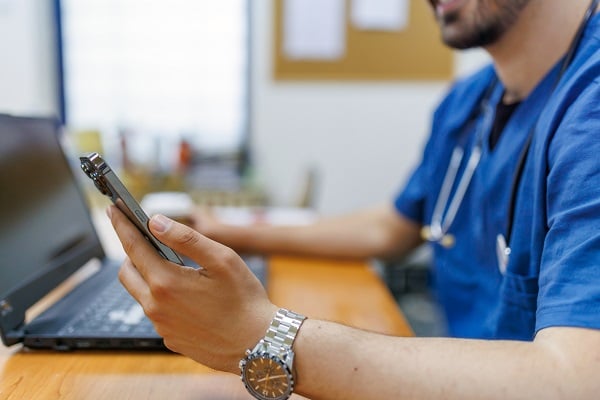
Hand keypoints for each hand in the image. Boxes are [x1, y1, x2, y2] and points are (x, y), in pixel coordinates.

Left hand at [107, 205, 276, 372]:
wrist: (257, 344)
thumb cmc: (244, 300)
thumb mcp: (222, 259)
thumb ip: (187, 238)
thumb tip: (156, 222)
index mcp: (166, 282)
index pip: (133, 247)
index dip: (122, 225)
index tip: (114, 210)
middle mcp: (156, 307)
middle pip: (127, 272)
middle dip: (131, 252)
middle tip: (147, 240)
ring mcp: (161, 326)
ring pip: (141, 294)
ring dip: (148, 276)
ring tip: (172, 267)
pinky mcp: (170, 338)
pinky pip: (157, 312)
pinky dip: (163, 297)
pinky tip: (187, 295)